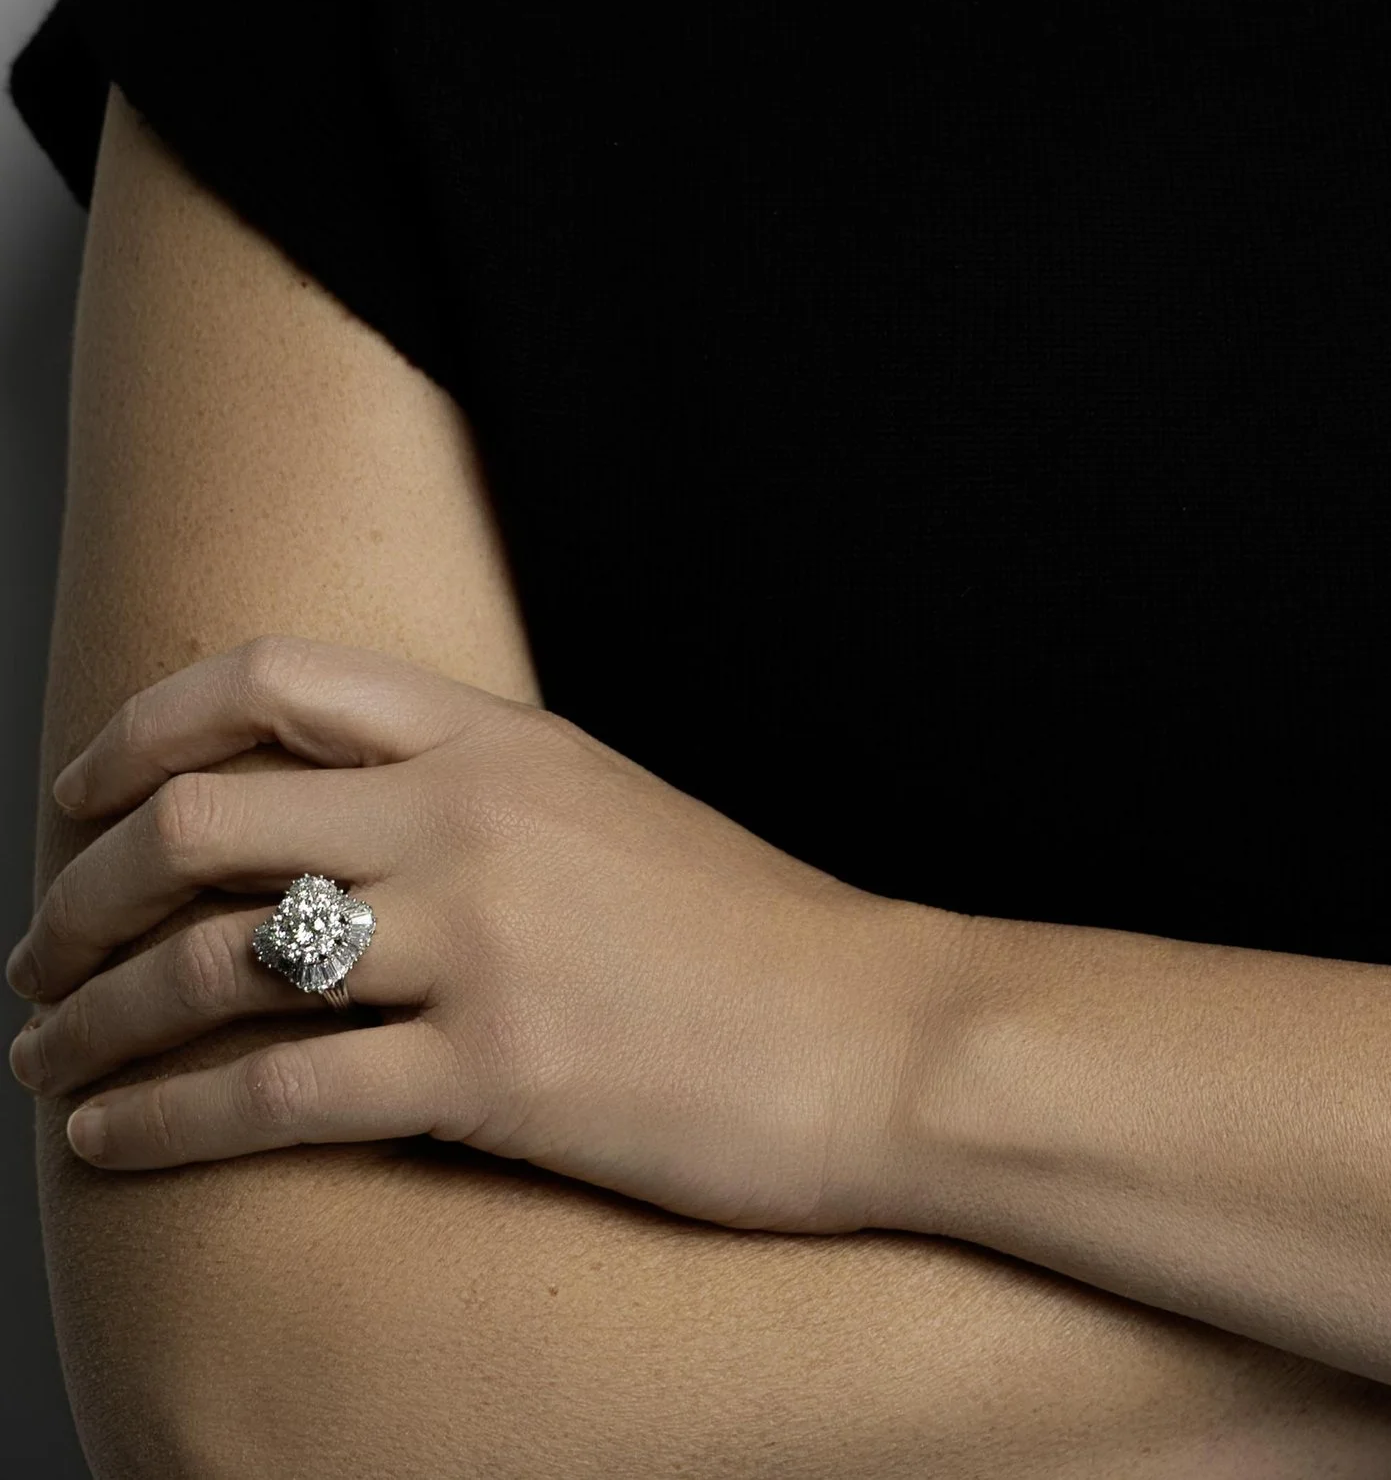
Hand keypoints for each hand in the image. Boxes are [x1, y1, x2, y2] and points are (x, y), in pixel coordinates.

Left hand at [6, 639, 938, 1225]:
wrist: (875, 1034)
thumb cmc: (746, 935)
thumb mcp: (602, 805)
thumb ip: (473, 791)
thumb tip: (333, 819)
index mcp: (498, 738)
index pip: (271, 681)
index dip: (142, 732)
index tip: (76, 793)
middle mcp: (472, 819)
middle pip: (202, 819)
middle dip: (80, 889)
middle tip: (37, 949)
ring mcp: (479, 946)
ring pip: (212, 961)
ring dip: (93, 1018)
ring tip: (45, 1057)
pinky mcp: (491, 1076)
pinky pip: (275, 1096)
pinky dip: (163, 1121)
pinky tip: (115, 1140)